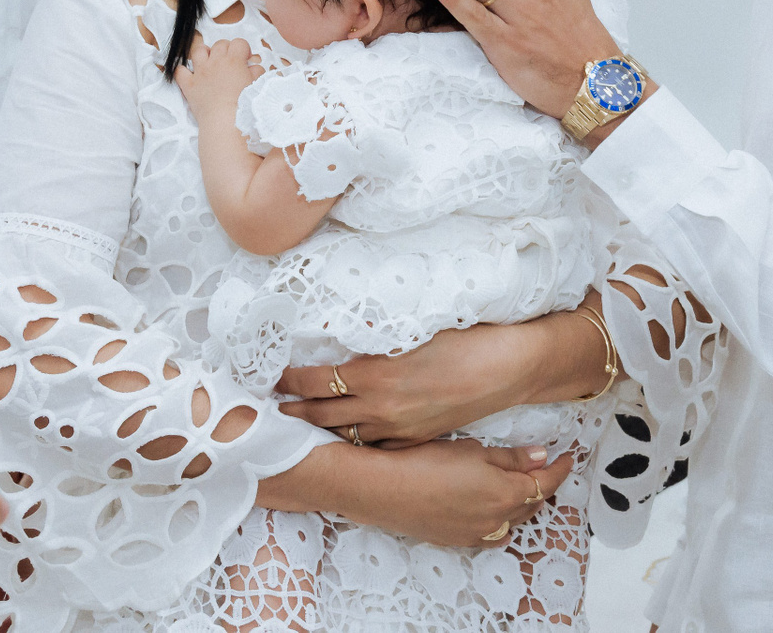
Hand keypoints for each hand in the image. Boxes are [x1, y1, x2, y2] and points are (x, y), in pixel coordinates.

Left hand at [173, 36, 262, 120]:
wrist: (225, 121)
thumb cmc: (244, 105)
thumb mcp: (256, 85)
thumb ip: (257, 72)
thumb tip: (254, 67)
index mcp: (234, 61)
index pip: (239, 43)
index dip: (244, 49)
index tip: (246, 59)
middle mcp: (216, 62)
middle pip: (220, 44)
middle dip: (227, 49)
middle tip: (231, 62)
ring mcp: (201, 72)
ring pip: (199, 51)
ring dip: (205, 53)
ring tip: (210, 62)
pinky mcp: (190, 85)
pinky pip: (180, 71)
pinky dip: (183, 71)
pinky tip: (189, 74)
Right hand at [260, 438, 573, 548]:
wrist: (381, 489)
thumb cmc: (423, 461)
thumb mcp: (472, 450)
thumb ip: (511, 457)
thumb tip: (542, 457)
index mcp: (505, 494)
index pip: (546, 483)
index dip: (561, 469)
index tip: (569, 456)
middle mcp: (496, 520)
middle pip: (533, 504)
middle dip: (543, 485)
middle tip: (546, 467)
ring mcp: (476, 535)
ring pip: (513, 521)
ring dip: (521, 504)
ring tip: (519, 484)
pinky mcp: (456, 540)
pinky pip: (491, 533)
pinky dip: (500, 519)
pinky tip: (490, 505)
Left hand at [277, 300, 611, 445]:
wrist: (508, 368)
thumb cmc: (465, 338)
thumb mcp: (412, 329)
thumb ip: (373, 337)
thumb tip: (341, 334)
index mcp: (375, 374)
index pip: (315, 379)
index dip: (288, 378)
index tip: (267, 373)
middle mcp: (380, 407)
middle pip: (320, 414)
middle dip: (291, 409)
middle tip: (264, 405)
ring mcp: (397, 429)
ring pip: (342, 433)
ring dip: (315, 426)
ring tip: (290, 421)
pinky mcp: (414, 438)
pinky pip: (371, 443)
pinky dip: (350, 437)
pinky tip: (338, 434)